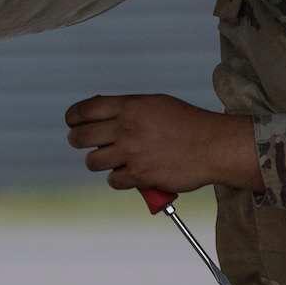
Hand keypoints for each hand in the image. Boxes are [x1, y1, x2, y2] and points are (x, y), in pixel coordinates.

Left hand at [63, 94, 262, 193]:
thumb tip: (100, 113)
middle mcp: (127, 127)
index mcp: (129, 106)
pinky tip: (127, 174)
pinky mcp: (140, 175)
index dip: (73, 117)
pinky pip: (113, 180)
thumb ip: (128, 108)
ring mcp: (132, 152)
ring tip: (108, 159)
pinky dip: (118, 179)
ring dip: (98, 162)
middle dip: (77, 140)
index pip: (85, 110)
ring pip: (93, 161)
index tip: (71, 122)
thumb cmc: (187, 123)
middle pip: (81, 136)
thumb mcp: (155, 104)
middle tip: (79, 141)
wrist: (214, 146)